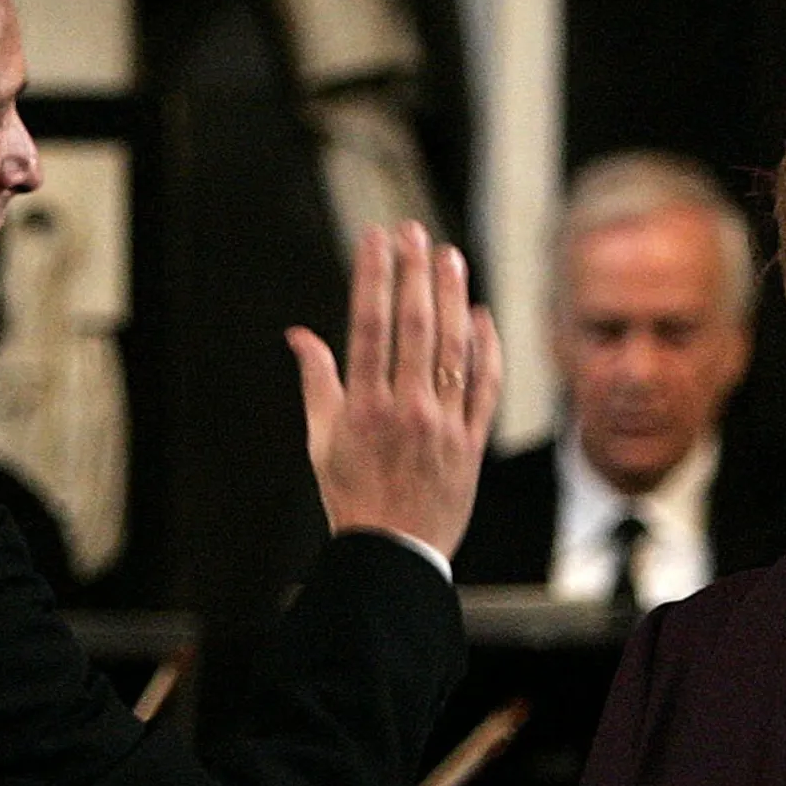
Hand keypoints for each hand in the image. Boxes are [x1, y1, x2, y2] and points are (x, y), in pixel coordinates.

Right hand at [288, 223, 501, 558]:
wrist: (394, 552)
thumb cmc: (351, 495)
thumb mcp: (322, 441)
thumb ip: (317, 382)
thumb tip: (299, 335)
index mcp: (363, 408)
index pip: (369, 326)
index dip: (373, 276)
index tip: (375, 239)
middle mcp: (405, 410)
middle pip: (414, 327)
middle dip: (414, 273)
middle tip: (415, 233)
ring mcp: (443, 425)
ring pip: (453, 348)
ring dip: (452, 298)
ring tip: (450, 258)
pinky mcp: (472, 441)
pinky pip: (485, 386)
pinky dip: (486, 348)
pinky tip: (481, 316)